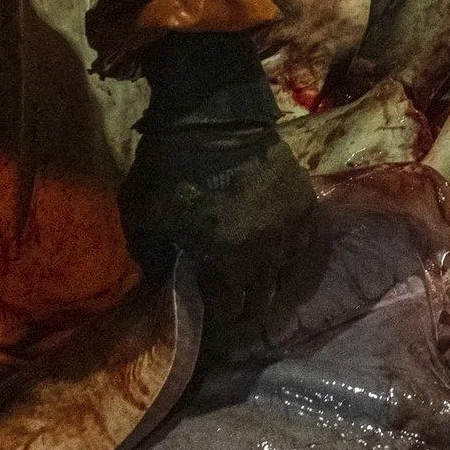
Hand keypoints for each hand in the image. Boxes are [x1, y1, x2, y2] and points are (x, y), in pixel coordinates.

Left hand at [121, 121, 320, 328]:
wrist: (213, 118)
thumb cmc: (171, 168)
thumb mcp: (142, 217)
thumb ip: (151, 258)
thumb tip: (163, 284)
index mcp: (226, 263)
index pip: (225, 314)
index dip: (215, 327)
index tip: (206, 331)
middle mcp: (266, 255)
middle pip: (260, 301)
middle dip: (242, 311)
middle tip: (228, 309)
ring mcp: (290, 230)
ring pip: (287, 278)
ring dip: (270, 287)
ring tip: (258, 290)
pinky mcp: (305, 206)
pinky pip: (307, 246)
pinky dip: (294, 259)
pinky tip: (283, 261)